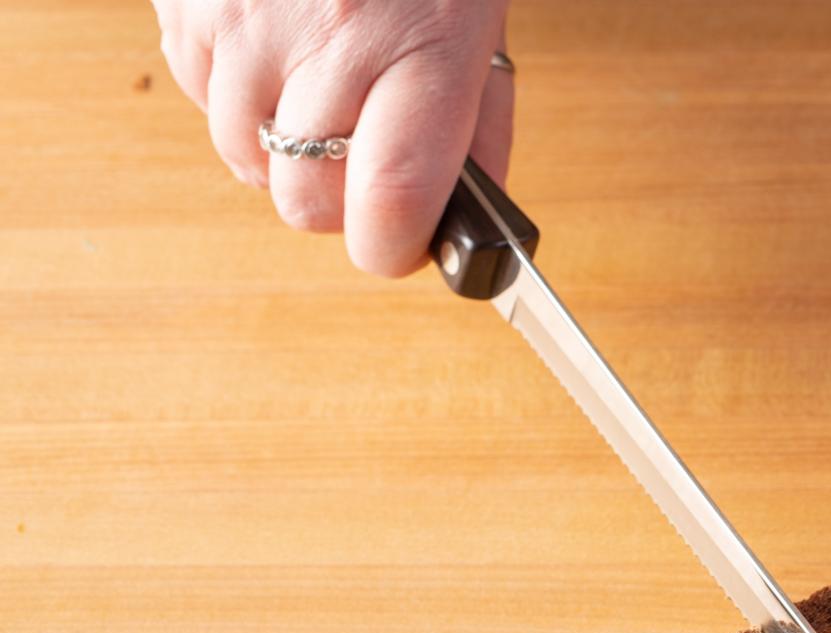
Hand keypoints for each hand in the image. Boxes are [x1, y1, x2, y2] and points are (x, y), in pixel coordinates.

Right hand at [155, 0, 512, 274]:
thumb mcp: (480, 29)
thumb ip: (479, 128)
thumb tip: (465, 221)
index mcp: (423, 46)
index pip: (392, 197)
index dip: (390, 248)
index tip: (399, 248)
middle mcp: (332, 37)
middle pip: (307, 201)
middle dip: (336, 205)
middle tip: (361, 167)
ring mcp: (248, 20)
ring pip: (245, 160)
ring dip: (280, 152)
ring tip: (319, 93)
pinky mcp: (188, 4)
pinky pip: (202, 99)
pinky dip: (237, 98)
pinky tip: (276, 51)